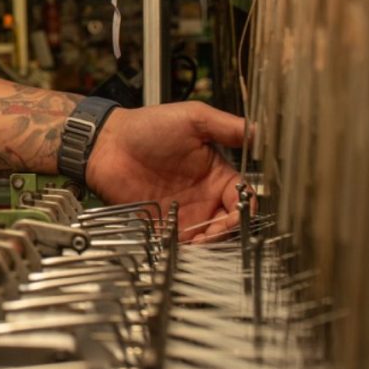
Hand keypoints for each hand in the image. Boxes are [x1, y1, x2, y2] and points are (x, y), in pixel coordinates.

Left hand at [84, 102, 248, 240]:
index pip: (244, 198)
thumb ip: (227, 127)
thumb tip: (261, 131)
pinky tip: (187, 246)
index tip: (237, 211)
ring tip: (202, 239)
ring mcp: (185, 214)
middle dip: (231, 232)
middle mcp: (204, 197)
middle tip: (217, 231)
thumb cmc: (149, 126)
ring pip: (210, 239)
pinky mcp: (164, 227)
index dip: (246, 208)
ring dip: (212, 244)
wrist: (108, 143)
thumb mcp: (194, 118)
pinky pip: (183, 246)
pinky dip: (190, 251)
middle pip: (231, 224)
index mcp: (217, 173)